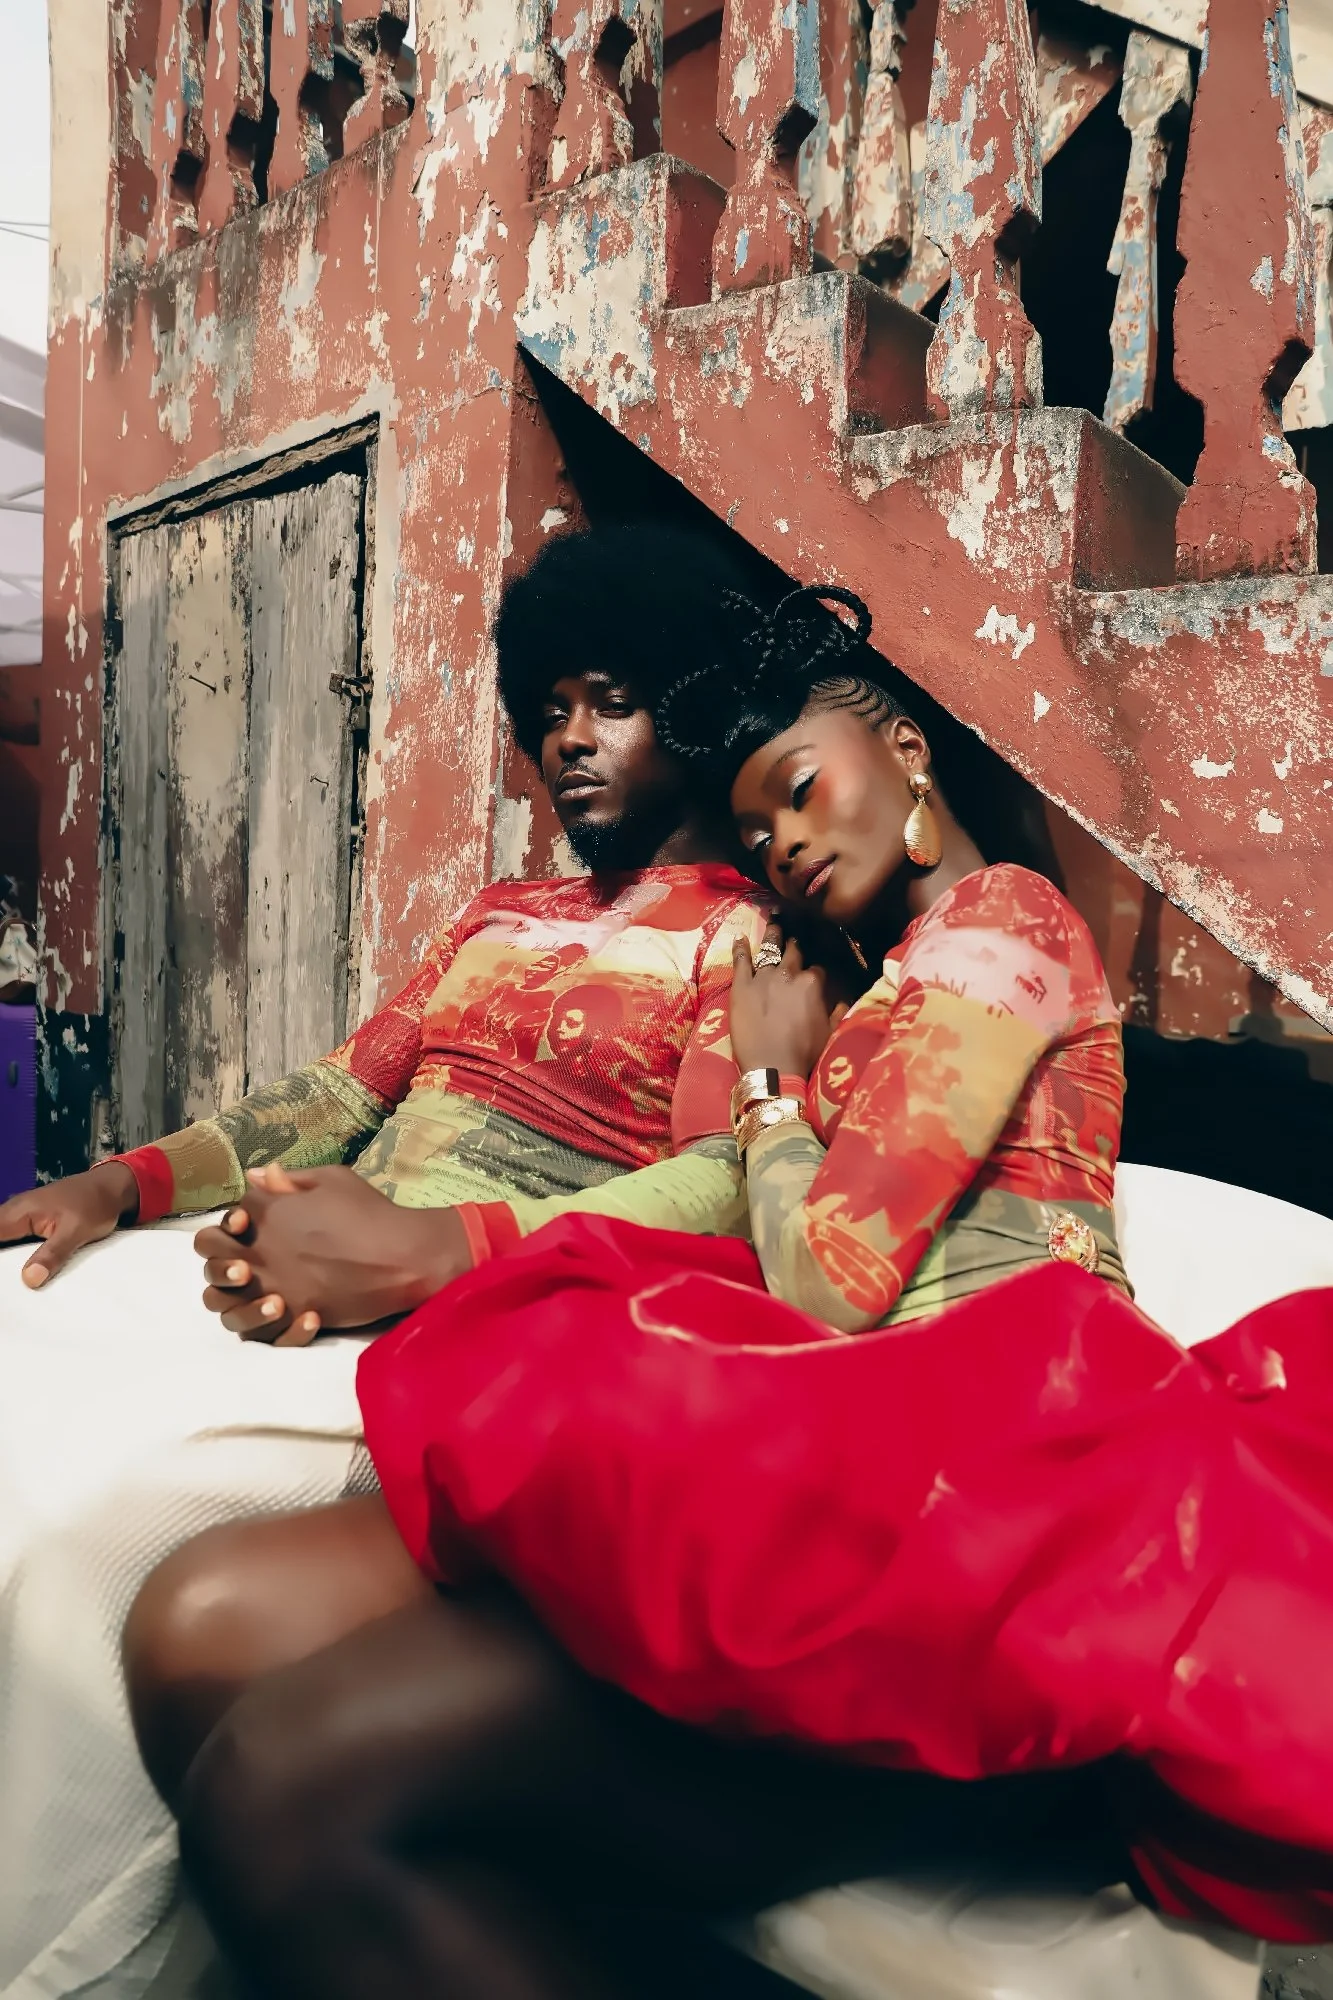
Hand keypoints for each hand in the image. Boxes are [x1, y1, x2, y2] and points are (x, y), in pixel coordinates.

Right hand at [0, 1163, 139, 1288]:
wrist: (113, 1188)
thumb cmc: (95, 1204)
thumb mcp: (76, 1231)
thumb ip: (52, 1254)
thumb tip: (29, 1279)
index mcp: (20, 1212)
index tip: (4, 1280)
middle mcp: (15, 1212)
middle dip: (2, 1262)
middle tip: (9, 1287)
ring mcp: (24, 1216)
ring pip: (5, 1239)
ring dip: (8, 1259)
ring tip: (14, 1284)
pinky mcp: (34, 1222)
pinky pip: (16, 1239)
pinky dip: (17, 1254)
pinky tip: (25, 1271)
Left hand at [193, 1165, 471, 1343]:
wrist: (400, 1256)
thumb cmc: (370, 1213)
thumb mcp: (332, 1179)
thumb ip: (290, 1179)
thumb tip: (256, 1175)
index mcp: (265, 1211)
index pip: (227, 1215)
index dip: (236, 1220)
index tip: (254, 1223)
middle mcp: (257, 1248)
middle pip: (208, 1250)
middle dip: (218, 1251)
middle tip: (244, 1256)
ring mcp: (269, 1284)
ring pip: (217, 1298)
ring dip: (227, 1291)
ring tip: (255, 1287)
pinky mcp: (288, 1313)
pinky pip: (252, 1327)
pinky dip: (258, 1321)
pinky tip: (280, 1307)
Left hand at [729, 924, 843, 1079]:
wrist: (772, 1067)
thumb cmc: (804, 1053)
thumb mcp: (829, 1032)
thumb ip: (837, 1012)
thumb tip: (843, 1000)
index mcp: (812, 984)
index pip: (817, 969)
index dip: (815, 971)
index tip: (813, 970)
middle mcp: (788, 974)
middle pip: (793, 952)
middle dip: (794, 942)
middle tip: (793, 934)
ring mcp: (763, 977)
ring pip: (769, 949)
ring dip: (772, 935)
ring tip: (773, 921)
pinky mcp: (741, 985)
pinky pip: (741, 961)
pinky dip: (741, 948)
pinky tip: (740, 937)